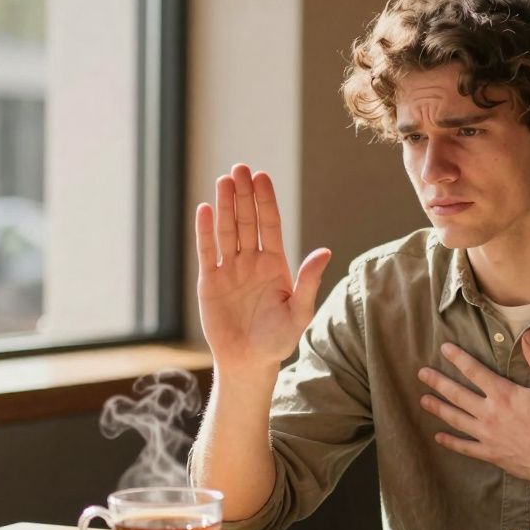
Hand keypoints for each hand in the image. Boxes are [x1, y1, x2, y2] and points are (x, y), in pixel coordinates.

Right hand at [196, 163, 331, 371]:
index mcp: (275, 264)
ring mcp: (230, 269)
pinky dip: (205, 232)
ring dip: (224, 206)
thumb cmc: (278, 340)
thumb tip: (325, 252)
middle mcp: (252, 261)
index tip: (261, 176)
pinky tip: (204, 209)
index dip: (265, 200)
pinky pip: (207, 252)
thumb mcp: (299, 313)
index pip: (269, 224)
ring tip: (223, 180)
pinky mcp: (210, 282)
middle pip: (246, 221)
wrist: (249, 362)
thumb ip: (308, 282)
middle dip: (243, 195)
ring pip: (226, 231)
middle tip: (239, 167)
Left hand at [417, 329, 529, 489]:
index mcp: (502, 394)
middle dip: (438, 382)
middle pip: (457, 394)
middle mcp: (489, 413)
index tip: (443, 348)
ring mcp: (486, 435)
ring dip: (438, 408)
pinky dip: (450, 442)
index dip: (458, 358)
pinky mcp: (489, 453)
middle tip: (421, 373)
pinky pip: (464, 447)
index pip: (474, 371)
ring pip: (456, 419)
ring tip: (423, 400)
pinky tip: (438, 437)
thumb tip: (529, 333)